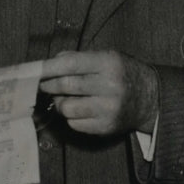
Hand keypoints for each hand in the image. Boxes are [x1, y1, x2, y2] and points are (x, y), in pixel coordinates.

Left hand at [39, 50, 158, 135]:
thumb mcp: (105, 57)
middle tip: (44, 84)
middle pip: (65, 87)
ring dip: (60, 103)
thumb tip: (48, 64)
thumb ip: (76, 58)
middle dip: (48, 86)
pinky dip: (72, 117)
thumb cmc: (121, 73)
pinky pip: (74, 123)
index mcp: (108, 64)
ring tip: (68, 98)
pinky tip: (81, 109)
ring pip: (66, 108)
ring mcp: (109, 109)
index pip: (70, 64)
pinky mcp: (106, 127)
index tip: (33, 70)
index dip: (48, 68)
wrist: (151, 99)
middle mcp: (110, 86)